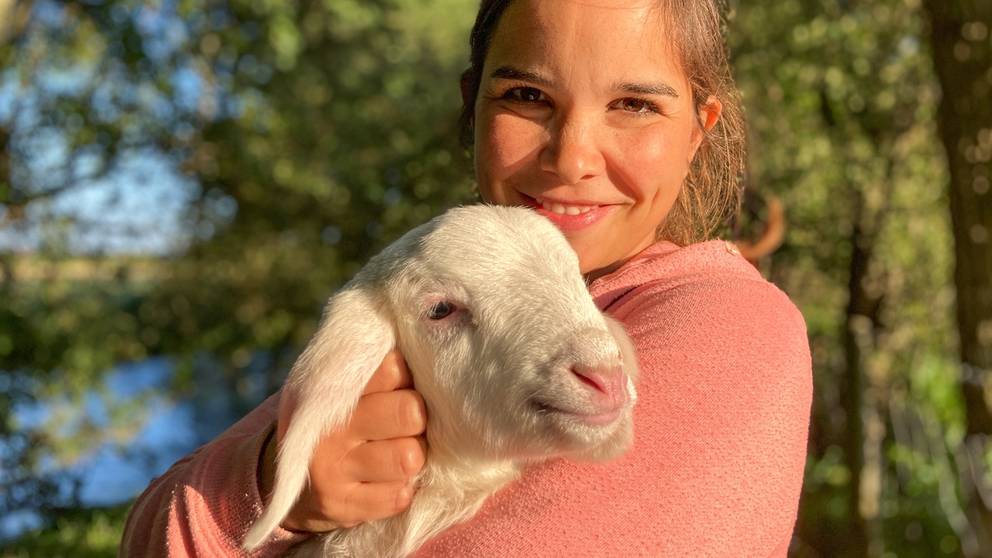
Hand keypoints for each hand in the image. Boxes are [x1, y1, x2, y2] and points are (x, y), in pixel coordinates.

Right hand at [260, 350, 427, 532]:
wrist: (277, 479)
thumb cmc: (330, 421)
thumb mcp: (333, 386)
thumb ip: (370, 366)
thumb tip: (423, 337)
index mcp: (331, 390)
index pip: (394, 368)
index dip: (408, 378)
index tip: (402, 386)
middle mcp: (330, 429)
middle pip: (409, 411)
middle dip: (416, 417)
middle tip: (406, 423)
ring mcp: (333, 471)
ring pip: (408, 457)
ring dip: (412, 456)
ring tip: (397, 453)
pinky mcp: (342, 507)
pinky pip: (399, 496)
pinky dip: (402, 489)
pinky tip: (385, 481)